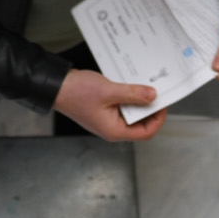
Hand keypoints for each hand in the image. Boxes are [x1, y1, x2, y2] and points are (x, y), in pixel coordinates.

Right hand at [53, 69, 167, 140]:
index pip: (146, 132)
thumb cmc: (76, 93)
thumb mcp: (109, 91)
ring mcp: (108, 120)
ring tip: (142, 86)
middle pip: (140, 123)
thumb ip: (132, 94)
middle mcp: (112, 128)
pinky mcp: (104, 110)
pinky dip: (128, 96)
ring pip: (131, 113)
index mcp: (114, 131)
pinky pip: (122, 106)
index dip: (158, 119)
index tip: (162, 104)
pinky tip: (130, 85)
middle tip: (155, 91)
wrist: (56, 87)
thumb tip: (152, 96)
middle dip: (149, 108)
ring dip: (138, 100)